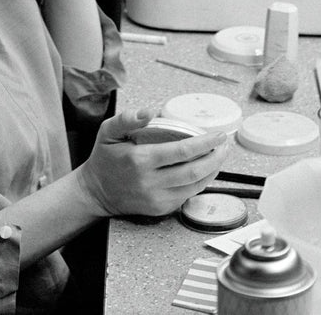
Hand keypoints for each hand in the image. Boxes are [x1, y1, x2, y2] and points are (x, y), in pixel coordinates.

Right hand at [75, 109, 228, 217]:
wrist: (95, 192)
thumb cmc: (104, 158)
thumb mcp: (108, 131)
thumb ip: (128, 119)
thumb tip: (150, 112)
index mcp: (140, 160)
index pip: (181, 152)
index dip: (204, 143)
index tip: (218, 135)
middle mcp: (150, 183)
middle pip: (194, 172)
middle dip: (215, 158)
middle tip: (225, 145)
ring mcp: (156, 199)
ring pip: (194, 187)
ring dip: (212, 171)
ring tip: (220, 156)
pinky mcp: (159, 209)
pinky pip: (187, 196)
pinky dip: (200, 183)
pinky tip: (205, 171)